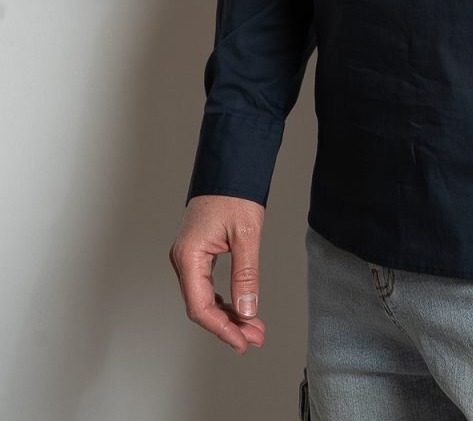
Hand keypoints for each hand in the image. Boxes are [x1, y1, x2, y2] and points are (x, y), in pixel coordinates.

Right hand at [168, 194, 266, 352]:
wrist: (229, 164)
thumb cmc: (235, 193)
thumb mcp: (246, 235)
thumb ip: (245, 275)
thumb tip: (247, 311)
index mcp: (188, 256)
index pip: (200, 307)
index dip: (222, 329)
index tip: (243, 342)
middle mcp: (182, 259)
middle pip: (201, 306)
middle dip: (229, 326)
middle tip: (256, 338)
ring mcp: (187, 256)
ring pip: (203, 298)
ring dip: (228, 315)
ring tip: (253, 328)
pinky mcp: (195, 251)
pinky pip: (205, 285)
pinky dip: (222, 300)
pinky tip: (239, 308)